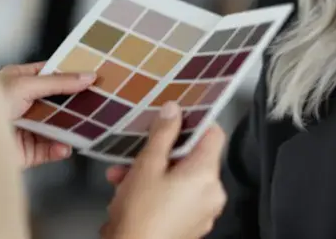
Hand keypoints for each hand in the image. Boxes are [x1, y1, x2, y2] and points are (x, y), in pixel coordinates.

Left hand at [0, 62, 94, 168]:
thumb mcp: (25, 85)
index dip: (71, 74)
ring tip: (88, 127)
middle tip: (99, 101)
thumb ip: (58, 82)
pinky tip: (65, 147)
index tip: (94, 73)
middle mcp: (23, 103)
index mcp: (19, 81)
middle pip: (57, 102)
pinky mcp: (26, 152)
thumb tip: (88, 76)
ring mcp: (26, 128)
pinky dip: (58, 149)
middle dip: (75, 103)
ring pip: (56, 127)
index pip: (51, 74)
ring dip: (70, 128)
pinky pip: (48, 150)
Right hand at [101, 102, 226, 238]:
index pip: (214, 134)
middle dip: (160, 154)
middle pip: (192, 159)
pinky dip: (159, 192)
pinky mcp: (191, 225)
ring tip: (122, 178)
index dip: (195, 123)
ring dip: (152, 174)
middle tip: (136, 153)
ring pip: (180, 179)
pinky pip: (178, 198)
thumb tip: (174, 110)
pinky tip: (130, 194)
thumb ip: (162, 134)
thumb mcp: (147, 165)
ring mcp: (203, 212)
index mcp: (207, 174)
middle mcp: (212, 193)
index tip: (175, 118)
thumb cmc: (140, 214)